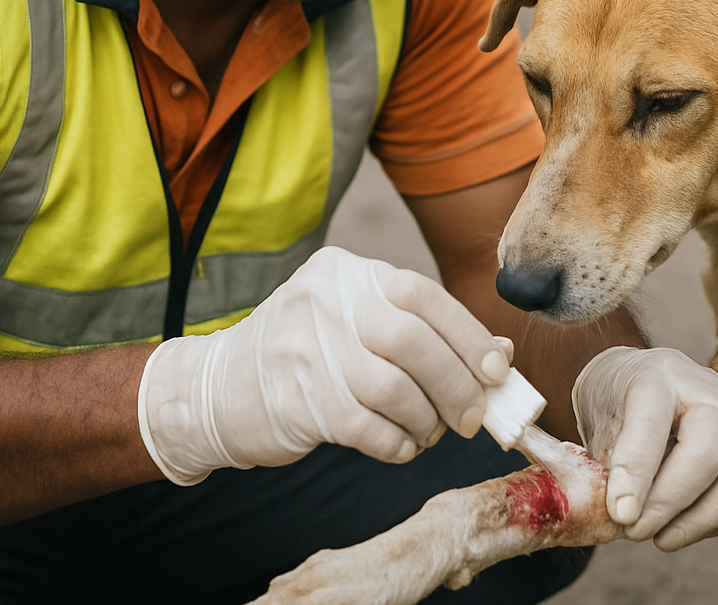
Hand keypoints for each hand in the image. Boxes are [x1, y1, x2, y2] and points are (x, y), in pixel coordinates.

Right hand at [137, 247, 511, 483]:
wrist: (220, 387)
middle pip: (413, 342)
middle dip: (457, 385)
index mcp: (346, 272)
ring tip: (429, 431)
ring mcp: (307, 351)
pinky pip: (371, 430)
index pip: (422, 293)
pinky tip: (399, 444)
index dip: (468, 333)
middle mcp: (325, 302)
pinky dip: (398, 444)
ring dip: (428, 420)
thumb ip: (421, 331)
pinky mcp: (298, 403)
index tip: (495, 370)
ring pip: (396, 390)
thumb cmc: (309, 353)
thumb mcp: (357, 321)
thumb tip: (498, 358)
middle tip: (473, 416)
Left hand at [572, 346, 717, 550]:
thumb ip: (610, 468)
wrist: (636, 373)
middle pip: (707, 453)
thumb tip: (622, 520)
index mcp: (654, 376)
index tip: (621, 515)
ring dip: (700, 517)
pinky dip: (714, 513)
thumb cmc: (614, 402)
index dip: (637, 474)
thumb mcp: (598, 424)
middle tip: (636, 531)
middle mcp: (703, 385)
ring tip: (659, 537)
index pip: (651, 425)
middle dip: (671, 503)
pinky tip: (681, 526)